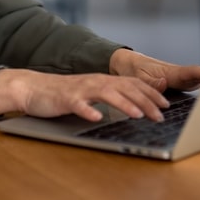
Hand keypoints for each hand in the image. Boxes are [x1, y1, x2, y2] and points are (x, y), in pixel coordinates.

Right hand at [0, 69, 171, 121]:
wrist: (33, 88)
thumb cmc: (62, 94)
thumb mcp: (90, 93)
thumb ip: (109, 95)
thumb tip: (134, 104)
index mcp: (102, 81)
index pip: (131, 84)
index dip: (150, 93)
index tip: (166, 104)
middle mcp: (94, 82)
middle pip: (124, 88)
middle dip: (145, 101)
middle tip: (160, 115)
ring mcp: (80, 89)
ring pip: (106, 94)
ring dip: (124, 104)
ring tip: (138, 115)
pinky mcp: (65, 99)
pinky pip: (78, 105)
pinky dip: (88, 111)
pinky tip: (97, 118)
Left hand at [108, 49, 199, 92]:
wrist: (127, 64)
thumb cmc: (133, 69)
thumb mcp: (137, 76)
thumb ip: (150, 82)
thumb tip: (163, 83)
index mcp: (172, 72)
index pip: (193, 72)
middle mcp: (180, 75)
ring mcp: (183, 79)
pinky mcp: (182, 84)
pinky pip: (199, 85)